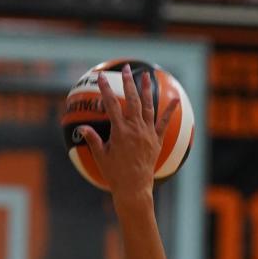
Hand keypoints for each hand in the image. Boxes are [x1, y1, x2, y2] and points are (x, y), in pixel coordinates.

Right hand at [77, 64, 177, 201]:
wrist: (134, 189)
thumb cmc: (115, 176)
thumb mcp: (101, 157)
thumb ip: (93, 140)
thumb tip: (82, 128)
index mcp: (120, 131)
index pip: (111, 104)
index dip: (105, 89)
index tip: (101, 77)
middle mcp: (135, 129)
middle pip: (132, 100)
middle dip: (128, 82)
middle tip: (127, 69)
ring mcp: (147, 134)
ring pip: (148, 107)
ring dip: (146, 90)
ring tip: (146, 76)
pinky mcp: (156, 141)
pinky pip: (164, 123)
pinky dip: (170, 111)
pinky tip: (176, 99)